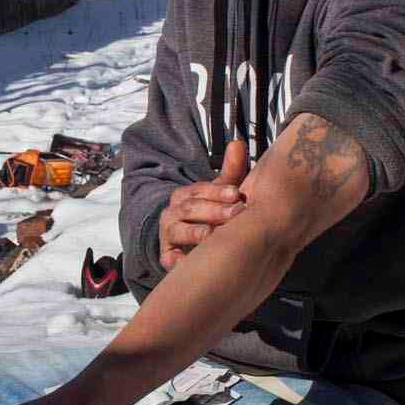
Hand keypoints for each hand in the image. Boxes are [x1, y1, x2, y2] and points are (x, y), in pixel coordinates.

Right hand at [157, 139, 249, 269]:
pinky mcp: (167, 258)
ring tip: (212, 235)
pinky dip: (177, 262)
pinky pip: (169, 260)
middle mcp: (172, 213)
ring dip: (196, 232)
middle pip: (191, 209)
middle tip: (237, 212)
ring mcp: (168, 235)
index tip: (237, 193)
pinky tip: (188, 262)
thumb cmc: (210, 215)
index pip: (199, 190)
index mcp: (185, 195)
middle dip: (214, 210)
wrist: (188, 245)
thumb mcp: (220, 194)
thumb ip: (231, 170)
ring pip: (179, 231)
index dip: (217, 191)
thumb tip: (237, 141)